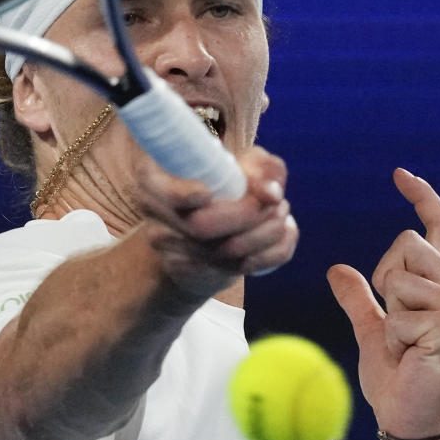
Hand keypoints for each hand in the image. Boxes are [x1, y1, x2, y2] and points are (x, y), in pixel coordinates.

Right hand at [136, 146, 298, 298]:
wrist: (198, 233)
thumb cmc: (217, 184)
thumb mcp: (234, 162)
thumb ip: (259, 167)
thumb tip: (272, 193)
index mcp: (153, 182)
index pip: (160, 193)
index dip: (181, 195)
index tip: (206, 193)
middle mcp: (158, 221)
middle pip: (199, 228)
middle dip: (248, 213)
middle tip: (276, 200)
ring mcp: (176, 255)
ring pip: (226, 253)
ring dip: (268, 231)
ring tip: (282, 210)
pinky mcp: (200, 277)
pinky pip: (245, 268)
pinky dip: (277, 250)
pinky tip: (286, 230)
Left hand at [327, 169, 439, 437]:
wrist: (410, 419)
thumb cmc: (397, 378)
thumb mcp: (371, 331)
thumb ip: (358, 299)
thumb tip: (337, 269)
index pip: (438, 227)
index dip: (421, 198)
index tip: (399, 174)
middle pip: (404, 243)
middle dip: (385, 281)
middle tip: (398, 326)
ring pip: (397, 275)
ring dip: (389, 313)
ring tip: (407, 343)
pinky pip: (397, 311)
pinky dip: (392, 337)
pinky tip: (412, 356)